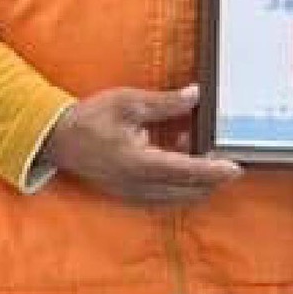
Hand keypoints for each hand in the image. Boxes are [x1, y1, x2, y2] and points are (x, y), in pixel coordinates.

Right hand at [43, 85, 243, 206]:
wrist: (56, 139)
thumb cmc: (89, 119)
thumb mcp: (128, 102)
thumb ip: (164, 103)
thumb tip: (195, 96)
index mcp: (139, 164)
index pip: (187, 172)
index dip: (214, 171)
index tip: (236, 168)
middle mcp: (138, 186)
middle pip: (188, 191)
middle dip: (210, 179)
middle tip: (226, 158)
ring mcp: (133, 194)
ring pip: (177, 197)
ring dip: (195, 181)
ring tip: (204, 153)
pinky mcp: (129, 195)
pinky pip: (164, 196)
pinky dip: (179, 183)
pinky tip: (181, 157)